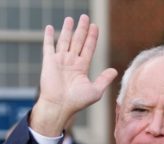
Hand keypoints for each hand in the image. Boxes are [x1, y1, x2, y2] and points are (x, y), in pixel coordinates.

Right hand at [31, 14, 117, 135]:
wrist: (60, 106)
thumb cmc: (77, 102)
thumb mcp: (95, 91)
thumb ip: (104, 79)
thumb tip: (115, 70)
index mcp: (82, 67)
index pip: (88, 48)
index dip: (92, 37)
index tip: (95, 26)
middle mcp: (71, 62)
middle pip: (78, 41)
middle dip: (81, 29)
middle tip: (85, 17)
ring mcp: (59, 61)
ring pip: (65, 41)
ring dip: (67, 29)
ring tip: (70, 18)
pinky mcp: (48, 62)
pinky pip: (48, 46)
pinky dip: (49, 37)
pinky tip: (50, 27)